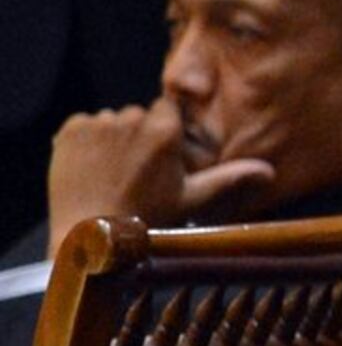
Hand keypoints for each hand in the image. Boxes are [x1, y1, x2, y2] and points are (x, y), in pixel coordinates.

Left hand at [43, 101, 272, 235]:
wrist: (90, 235)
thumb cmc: (146, 219)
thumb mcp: (193, 200)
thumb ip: (229, 178)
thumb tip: (269, 171)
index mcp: (164, 131)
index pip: (167, 110)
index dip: (165, 132)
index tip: (160, 157)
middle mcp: (131, 119)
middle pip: (138, 116)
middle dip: (138, 136)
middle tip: (135, 173)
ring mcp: (97, 124)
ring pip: (111, 121)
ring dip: (112, 139)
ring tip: (111, 173)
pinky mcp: (70, 130)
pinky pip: (84, 125)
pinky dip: (85, 142)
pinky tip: (91, 169)